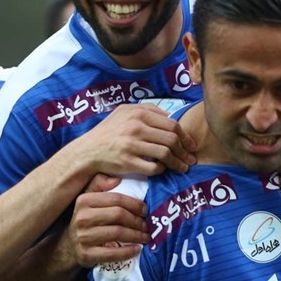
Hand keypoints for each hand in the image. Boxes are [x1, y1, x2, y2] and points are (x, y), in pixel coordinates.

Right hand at [66, 174, 149, 267]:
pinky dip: (128, 251)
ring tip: (145, 237)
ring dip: (136, 236)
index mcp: (84, 201)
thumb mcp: (89, 200)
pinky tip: (137, 249)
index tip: (145, 210)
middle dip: (137, 220)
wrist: (69, 245)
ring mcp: (83, 237)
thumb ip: (100, 185)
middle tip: (147, 225)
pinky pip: (112, 253)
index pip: (116, 199)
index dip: (134, 204)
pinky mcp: (86, 254)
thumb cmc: (86, 220)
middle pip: (118, 215)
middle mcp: (82, 217)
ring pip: (117, 232)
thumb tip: (116, 179)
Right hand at [77, 104, 196, 176]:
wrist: (88, 150)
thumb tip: (170, 116)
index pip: (172, 125)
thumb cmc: (109, 131)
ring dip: (178, 163)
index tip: (191, 145)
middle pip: (171, 139)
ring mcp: (131, 146)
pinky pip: (154, 168)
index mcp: (138, 114)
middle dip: (185, 151)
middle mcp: (135, 128)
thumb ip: (147, 109)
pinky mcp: (128, 162)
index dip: (186, 137)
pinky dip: (162, 170)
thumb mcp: (124, 112)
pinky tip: (164, 170)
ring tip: (183, 167)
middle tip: (191, 158)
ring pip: (165, 154)